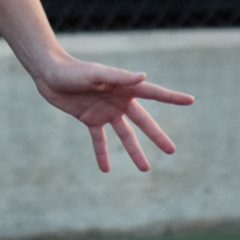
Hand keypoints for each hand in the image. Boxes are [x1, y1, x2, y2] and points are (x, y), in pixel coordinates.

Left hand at [33, 57, 193, 172]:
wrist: (49, 74)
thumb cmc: (73, 70)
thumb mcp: (95, 74)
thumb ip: (118, 77)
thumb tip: (143, 77)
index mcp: (124, 87)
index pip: (153, 93)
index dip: (171, 97)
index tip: (190, 100)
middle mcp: (118, 100)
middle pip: (142, 121)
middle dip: (157, 136)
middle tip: (172, 151)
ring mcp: (105, 111)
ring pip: (124, 135)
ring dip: (133, 151)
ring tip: (145, 168)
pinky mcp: (89, 119)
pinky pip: (99, 140)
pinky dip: (101, 154)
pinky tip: (106, 169)